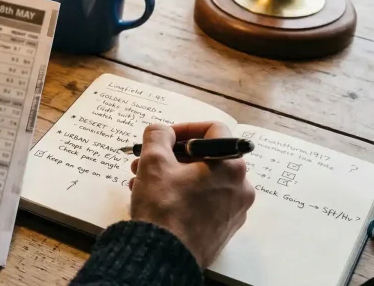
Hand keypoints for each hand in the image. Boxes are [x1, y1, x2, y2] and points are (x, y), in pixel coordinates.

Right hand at [128, 122, 255, 267]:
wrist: (166, 255)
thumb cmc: (163, 206)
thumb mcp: (154, 161)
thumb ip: (158, 135)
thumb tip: (163, 131)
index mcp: (231, 165)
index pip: (214, 130)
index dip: (185, 128)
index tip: (164, 137)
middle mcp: (241, 187)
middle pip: (206, 157)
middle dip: (171, 156)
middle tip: (146, 160)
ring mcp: (234, 210)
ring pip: (202, 180)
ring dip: (172, 175)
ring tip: (142, 181)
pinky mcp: (224, 227)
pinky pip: (204, 201)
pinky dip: (182, 194)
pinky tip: (155, 199)